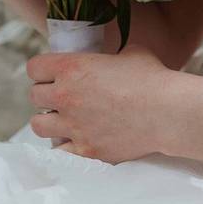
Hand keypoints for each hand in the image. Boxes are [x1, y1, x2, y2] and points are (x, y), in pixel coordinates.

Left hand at [27, 46, 174, 162]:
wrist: (168, 112)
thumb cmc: (153, 79)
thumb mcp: (130, 53)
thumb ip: (109, 57)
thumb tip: (109, 62)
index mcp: (72, 67)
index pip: (34, 67)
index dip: (43, 70)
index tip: (53, 74)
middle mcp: (65, 96)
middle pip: (34, 96)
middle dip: (47, 95)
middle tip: (64, 97)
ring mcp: (73, 125)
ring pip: (38, 125)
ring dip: (49, 120)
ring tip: (65, 120)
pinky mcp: (85, 149)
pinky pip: (60, 150)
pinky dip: (65, 145)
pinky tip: (77, 139)